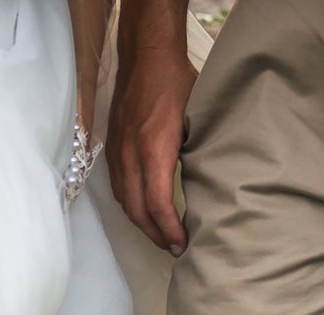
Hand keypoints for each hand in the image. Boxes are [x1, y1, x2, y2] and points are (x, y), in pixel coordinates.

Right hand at [107, 35, 197, 254]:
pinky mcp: (113, 149)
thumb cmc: (176, 82)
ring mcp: (118, 153)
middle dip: (155, 235)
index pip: (157, 204)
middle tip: (174, 249)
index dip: (169, 230)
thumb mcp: (197, 117)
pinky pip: (119, 188)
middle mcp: (131, 155)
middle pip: (137, 211)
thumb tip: (210, 183)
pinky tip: (145, 210)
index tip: (182, 244)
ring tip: (161, 235)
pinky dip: (132, 206)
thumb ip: (197, 152)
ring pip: (125, 203)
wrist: (145, 56)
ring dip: (142, 224)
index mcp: (154, 149)